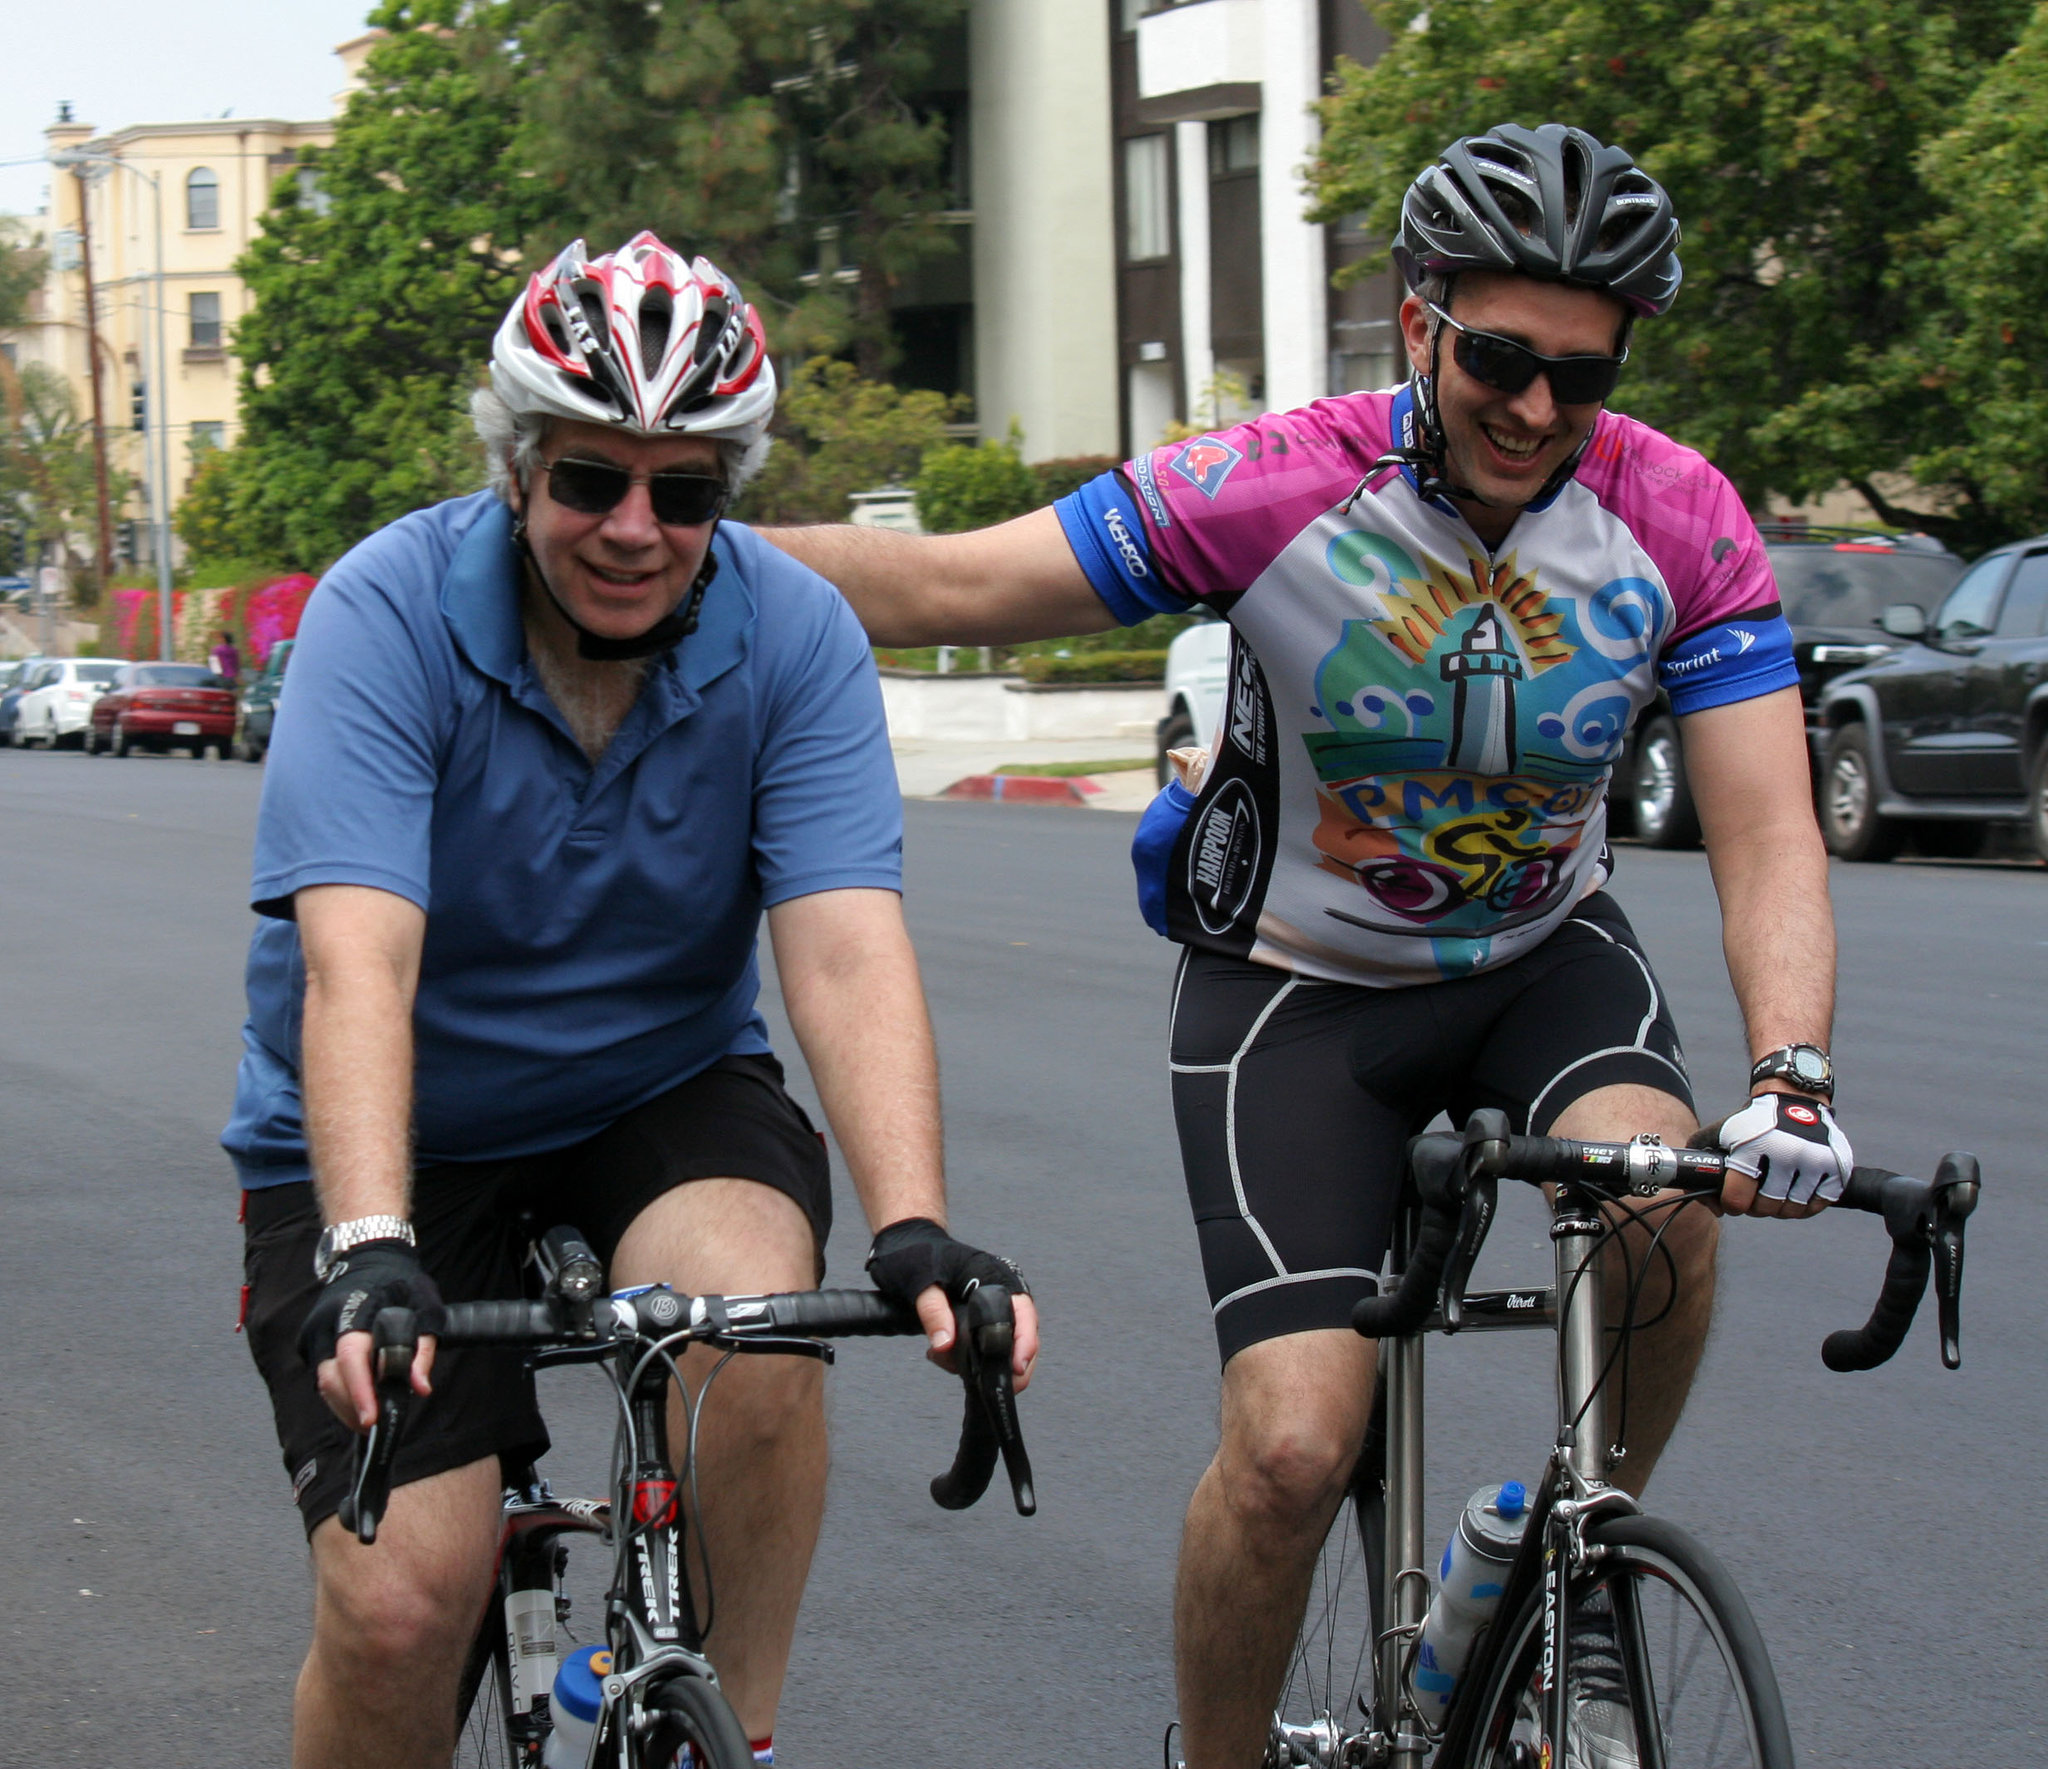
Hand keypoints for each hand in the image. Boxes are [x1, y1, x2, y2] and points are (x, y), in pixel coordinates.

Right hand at [298, 1240, 445, 1430]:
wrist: (368, 1258)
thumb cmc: (400, 1283)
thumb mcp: (425, 1307)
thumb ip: (423, 1349)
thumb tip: (420, 1388)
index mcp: (356, 1310)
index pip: (351, 1358)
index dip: (359, 1391)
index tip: (370, 1419)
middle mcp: (327, 1324)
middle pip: (331, 1379)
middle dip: (351, 1408)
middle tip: (375, 1424)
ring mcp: (313, 1333)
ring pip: (323, 1382)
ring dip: (345, 1404)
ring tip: (370, 1415)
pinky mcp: (309, 1342)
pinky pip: (321, 1375)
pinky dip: (339, 1391)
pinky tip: (358, 1397)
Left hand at [866, 1217, 1039, 1391]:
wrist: (904, 1242)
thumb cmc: (914, 1254)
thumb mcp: (919, 1282)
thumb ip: (933, 1312)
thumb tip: (945, 1344)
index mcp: (993, 1276)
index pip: (1023, 1311)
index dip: (1026, 1341)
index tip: (1018, 1367)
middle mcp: (999, 1289)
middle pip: (1022, 1332)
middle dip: (1012, 1362)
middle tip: (996, 1387)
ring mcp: (990, 1303)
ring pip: (1005, 1341)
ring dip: (988, 1362)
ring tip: (953, 1366)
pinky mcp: (977, 1315)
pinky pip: (986, 1341)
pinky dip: (972, 1357)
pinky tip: (945, 1357)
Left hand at [1713, 1094, 1851, 1217]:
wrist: (1794, 1098)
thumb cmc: (1754, 1121)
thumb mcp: (1723, 1130)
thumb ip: (1702, 1158)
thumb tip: (1700, 1195)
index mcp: (1753, 1146)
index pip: (1738, 1198)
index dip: (1732, 1205)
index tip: (1733, 1202)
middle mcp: (1786, 1152)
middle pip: (1767, 1208)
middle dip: (1757, 1207)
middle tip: (1756, 1198)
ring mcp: (1815, 1160)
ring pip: (1794, 1210)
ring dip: (1782, 1208)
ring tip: (1776, 1195)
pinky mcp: (1836, 1165)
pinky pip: (1819, 1205)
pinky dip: (1806, 1205)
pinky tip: (1796, 1194)